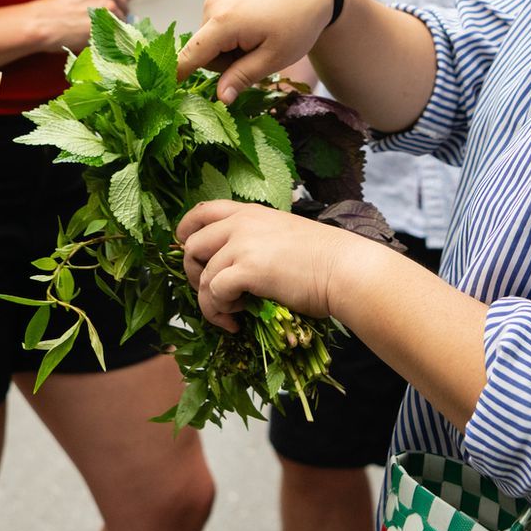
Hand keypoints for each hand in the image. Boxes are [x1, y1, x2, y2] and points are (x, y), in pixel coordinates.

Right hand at [33, 0, 133, 50]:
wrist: (44, 21)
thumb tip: (117, 0)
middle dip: (115, 14)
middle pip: (125, 4)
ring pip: (122, 20)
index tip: (106, 7)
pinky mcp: (108, 24)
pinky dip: (109, 37)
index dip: (117, 0)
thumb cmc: (57, 6)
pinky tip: (93, 36)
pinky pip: (117, 33)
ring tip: (91, 29)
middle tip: (97, 21)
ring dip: (111, 27)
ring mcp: (110, 6)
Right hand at [176, 0, 338, 101]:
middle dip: (225, 62)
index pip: (190, 54)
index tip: (166, 90)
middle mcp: (213, 5)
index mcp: (224, 22)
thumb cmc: (298, 22)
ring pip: (211, 37)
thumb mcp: (275, 56)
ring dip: (230, 47)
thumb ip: (243, 76)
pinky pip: (217, 22)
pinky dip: (232, 31)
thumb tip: (220, 99)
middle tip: (258, 57)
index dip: (177, 74)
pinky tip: (256, 24)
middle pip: (204, 50)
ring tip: (260, 38)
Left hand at [177, 200, 362, 331]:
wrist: (344, 269)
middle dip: (194, 275)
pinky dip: (220, 311)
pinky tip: (238, 319)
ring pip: (202, 275)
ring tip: (233, 314)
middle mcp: (241, 223)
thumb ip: (255, 240)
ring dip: (210, 302)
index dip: (186, 233)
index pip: (201, 212)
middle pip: (191, 245)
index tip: (192, 256)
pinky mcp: (247, 269)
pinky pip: (214, 292)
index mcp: (249, 213)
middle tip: (213, 295)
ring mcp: (242, 244)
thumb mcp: (283, 235)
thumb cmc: (323, 259)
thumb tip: (234, 266)